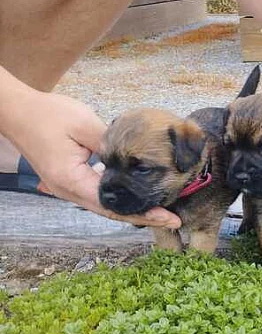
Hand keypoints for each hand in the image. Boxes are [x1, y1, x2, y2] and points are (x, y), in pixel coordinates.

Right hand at [5, 89, 180, 228]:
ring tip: (160, 212)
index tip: (168, 217)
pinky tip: (138, 196)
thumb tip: (135, 155)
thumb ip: (112, 142)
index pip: (114, 205)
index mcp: (72, 180)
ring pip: (105, 206)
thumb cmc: (48, 115)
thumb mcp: (84, 124)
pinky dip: (120, 198)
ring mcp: (67, 187)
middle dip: (143, 217)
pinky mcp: (69, 180)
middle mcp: (68, 191)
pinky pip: (98, 194)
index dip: (143, 213)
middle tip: (172, 220)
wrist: (17, 112)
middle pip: (111, 212)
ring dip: (132, 209)